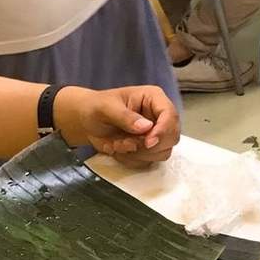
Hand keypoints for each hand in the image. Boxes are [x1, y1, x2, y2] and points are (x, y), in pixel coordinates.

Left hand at [55, 85, 179, 166]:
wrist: (87, 122)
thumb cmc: (96, 107)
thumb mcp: (106, 107)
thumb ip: (125, 116)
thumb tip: (146, 127)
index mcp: (153, 98)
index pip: (170, 115)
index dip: (163, 130)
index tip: (148, 142)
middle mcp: (159, 116)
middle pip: (172, 137)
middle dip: (149, 146)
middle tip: (126, 143)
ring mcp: (156, 133)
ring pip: (162, 152)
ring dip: (139, 154)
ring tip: (119, 145)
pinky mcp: (149, 148)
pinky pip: (150, 161)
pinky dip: (133, 160)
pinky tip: (120, 150)